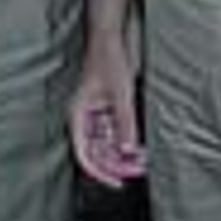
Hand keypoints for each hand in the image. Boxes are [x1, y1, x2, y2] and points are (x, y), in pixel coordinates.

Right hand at [69, 27, 146, 187]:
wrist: (111, 38)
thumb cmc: (108, 60)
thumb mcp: (121, 95)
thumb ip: (125, 123)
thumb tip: (128, 150)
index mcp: (78, 115)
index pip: (84, 154)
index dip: (100, 171)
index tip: (116, 182)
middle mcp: (84, 118)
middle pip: (96, 152)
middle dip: (116, 163)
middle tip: (137, 169)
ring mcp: (95, 114)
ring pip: (106, 143)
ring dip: (123, 152)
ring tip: (142, 158)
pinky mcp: (105, 109)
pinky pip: (113, 132)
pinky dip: (125, 139)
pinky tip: (139, 143)